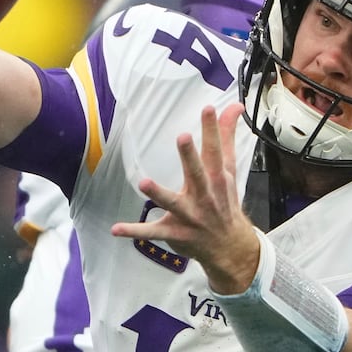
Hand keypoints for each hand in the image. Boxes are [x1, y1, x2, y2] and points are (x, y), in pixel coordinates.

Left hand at [111, 103, 260, 293]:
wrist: (229, 246)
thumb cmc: (224, 201)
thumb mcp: (229, 170)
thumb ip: (226, 136)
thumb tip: (235, 106)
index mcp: (216, 178)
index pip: (214, 150)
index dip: (212, 129)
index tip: (208, 108)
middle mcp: (204, 195)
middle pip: (197, 173)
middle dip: (190, 157)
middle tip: (183, 137)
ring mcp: (190, 215)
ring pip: (172, 203)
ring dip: (158, 193)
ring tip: (144, 182)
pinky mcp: (176, 232)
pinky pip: (153, 232)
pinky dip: (135, 231)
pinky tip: (116, 228)